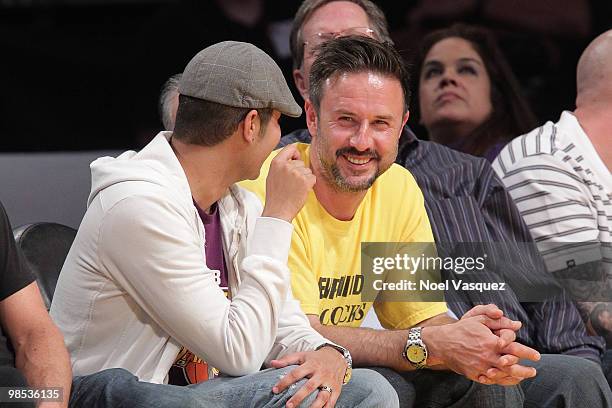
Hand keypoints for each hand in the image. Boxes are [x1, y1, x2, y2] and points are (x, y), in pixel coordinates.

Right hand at [262, 144, 314, 222]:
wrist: (278, 211)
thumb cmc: (275, 196)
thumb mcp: (272, 175)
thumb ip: (281, 164)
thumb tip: (294, 155)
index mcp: (276, 163)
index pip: (290, 148)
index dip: (295, 154)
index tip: (296, 160)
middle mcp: (286, 165)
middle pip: (301, 162)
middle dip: (300, 171)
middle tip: (291, 184)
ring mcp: (296, 173)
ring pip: (307, 171)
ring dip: (305, 179)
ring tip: (295, 188)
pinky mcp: (305, 181)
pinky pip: (313, 178)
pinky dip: (310, 184)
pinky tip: (301, 191)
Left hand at [270, 347, 346, 407]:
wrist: (337, 356)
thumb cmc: (316, 358)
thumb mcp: (302, 355)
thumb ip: (287, 360)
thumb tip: (272, 363)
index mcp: (311, 365)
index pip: (296, 373)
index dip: (285, 382)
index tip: (275, 390)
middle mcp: (320, 374)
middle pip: (309, 386)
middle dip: (298, 397)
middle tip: (288, 406)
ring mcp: (329, 382)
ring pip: (322, 396)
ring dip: (313, 407)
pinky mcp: (336, 390)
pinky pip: (331, 402)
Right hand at [423, 313, 538, 384]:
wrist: (442, 342)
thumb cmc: (460, 329)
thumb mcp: (478, 319)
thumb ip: (498, 321)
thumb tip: (516, 324)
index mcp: (490, 342)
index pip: (515, 349)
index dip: (528, 353)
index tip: (536, 356)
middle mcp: (487, 356)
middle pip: (512, 366)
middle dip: (525, 370)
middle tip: (533, 371)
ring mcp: (481, 367)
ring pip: (503, 376)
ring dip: (515, 377)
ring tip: (523, 377)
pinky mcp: (474, 374)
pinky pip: (490, 380)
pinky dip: (500, 381)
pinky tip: (506, 379)